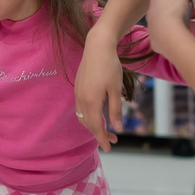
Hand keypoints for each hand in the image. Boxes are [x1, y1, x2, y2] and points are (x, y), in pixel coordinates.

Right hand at [74, 25, 123, 151]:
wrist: (97, 47)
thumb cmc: (110, 66)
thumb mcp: (116, 90)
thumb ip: (115, 110)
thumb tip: (117, 128)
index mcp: (91, 101)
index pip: (96, 127)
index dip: (102, 139)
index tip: (109, 148)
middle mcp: (81, 99)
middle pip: (88, 124)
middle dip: (100, 134)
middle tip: (113, 139)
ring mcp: (78, 93)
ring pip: (83, 117)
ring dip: (94, 125)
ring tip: (107, 128)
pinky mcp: (78, 88)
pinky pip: (81, 108)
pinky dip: (89, 117)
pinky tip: (98, 115)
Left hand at [148, 0, 194, 55]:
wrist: (170, 35)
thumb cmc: (175, 11)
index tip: (189, 1)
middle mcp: (151, 13)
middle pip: (169, 10)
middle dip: (183, 12)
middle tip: (194, 14)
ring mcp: (152, 28)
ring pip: (170, 24)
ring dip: (183, 23)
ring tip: (194, 26)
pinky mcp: (156, 41)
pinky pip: (169, 35)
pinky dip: (178, 34)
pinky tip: (186, 35)